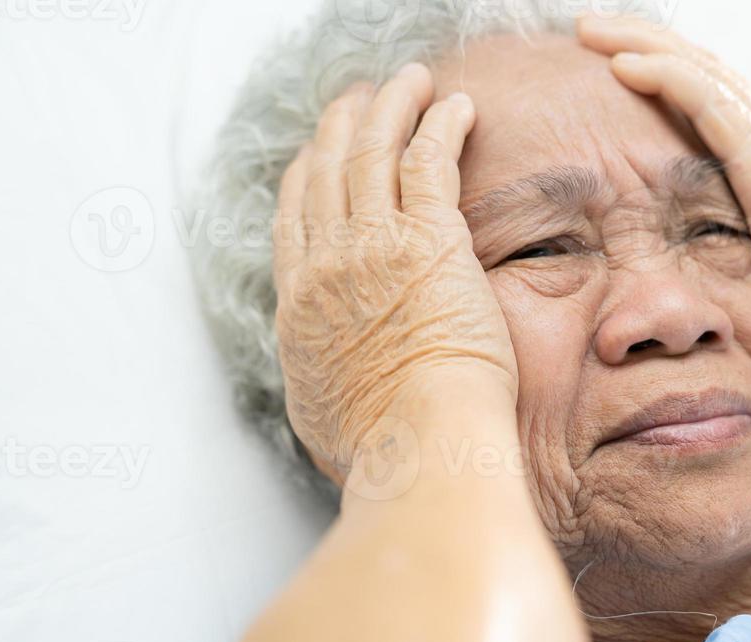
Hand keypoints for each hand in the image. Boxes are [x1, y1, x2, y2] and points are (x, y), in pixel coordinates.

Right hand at [273, 64, 516, 483]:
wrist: (418, 443)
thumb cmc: (384, 451)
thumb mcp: (326, 423)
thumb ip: (325, 389)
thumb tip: (334, 397)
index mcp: (302, 308)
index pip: (295, 223)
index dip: (304, 180)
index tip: (313, 158)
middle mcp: (326, 266)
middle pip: (324, 173)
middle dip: (340, 128)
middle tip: (358, 101)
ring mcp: (372, 245)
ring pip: (371, 152)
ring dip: (390, 107)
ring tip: (410, 81)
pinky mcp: (428, 238)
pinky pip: (428, 160)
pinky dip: (438, 124)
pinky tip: (456, 105)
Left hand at [577, 15, 750, 360]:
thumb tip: (717, 261)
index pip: (717, 98)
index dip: (670, 74)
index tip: (624, 65)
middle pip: (703, 69)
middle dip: (646, 42)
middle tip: (594, 30)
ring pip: (696, 67)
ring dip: (638, 43)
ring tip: (591, 30)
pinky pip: (702, 96)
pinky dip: (660, 72)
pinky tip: (621, 63)